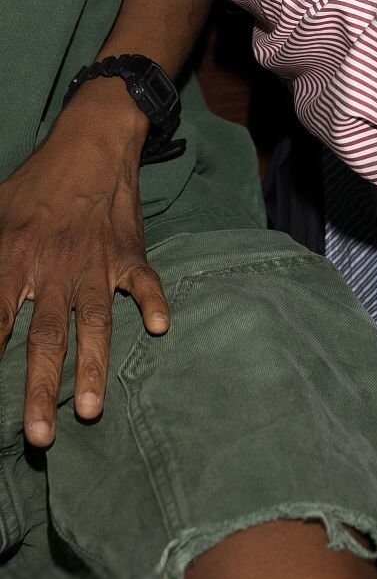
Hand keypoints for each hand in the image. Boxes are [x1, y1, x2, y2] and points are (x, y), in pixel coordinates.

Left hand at [0, 85, 170, 448]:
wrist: (91, 142)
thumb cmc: (35, 185)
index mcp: (13, 259)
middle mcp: (53, 268)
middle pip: (45, 338)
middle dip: (40, 390)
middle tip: (39, 436)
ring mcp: (95, 263)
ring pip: (93, 323)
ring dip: (91, 366)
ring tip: (90, 409)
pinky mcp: (128, 253)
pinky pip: (143, 282)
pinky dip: (152, 302)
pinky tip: (160, 327)